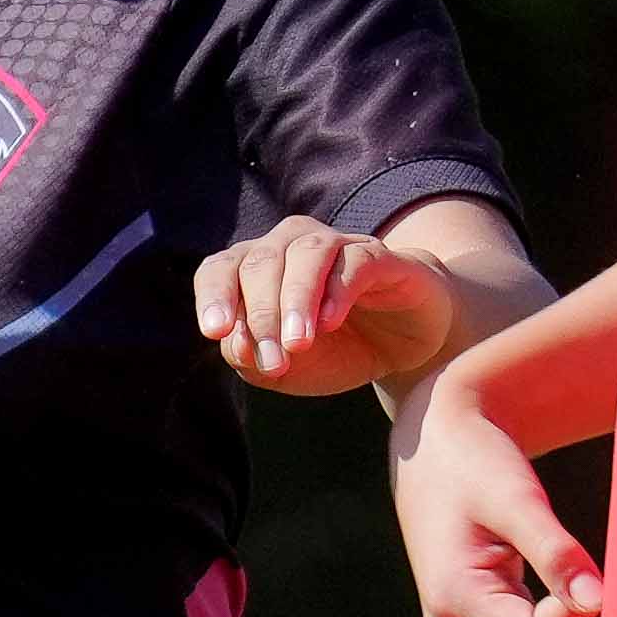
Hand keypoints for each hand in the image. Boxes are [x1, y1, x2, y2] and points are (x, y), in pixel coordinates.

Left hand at [195, 216, 456, 395]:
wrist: (402, 346)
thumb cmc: (336, 350)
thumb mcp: (287, 370)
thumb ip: (251, 359)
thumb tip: (234, 344)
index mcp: (257, 269)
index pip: (221, 269)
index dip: (214, 296)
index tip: (215, 331)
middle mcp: (291, 246)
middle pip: (260, 263)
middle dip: (261, 315)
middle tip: (272, 360)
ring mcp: (337, 245)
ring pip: (304, 254)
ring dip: (295, 299)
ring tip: (297, 343)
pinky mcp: (377, 256)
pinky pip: (352, 263)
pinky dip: (337, 291)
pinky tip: (330, 322)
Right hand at [389, 382, 602, 616]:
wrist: (434, 442)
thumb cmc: (474, 460)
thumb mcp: (518, 499)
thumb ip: (556, 553)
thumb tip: (597, 603)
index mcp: (455, 600)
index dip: (579, 616)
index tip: (585, 563)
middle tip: (578, 559)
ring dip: (565, 615)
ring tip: (558, 556)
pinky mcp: (471, 614)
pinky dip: (554, 612)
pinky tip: (550, 569)